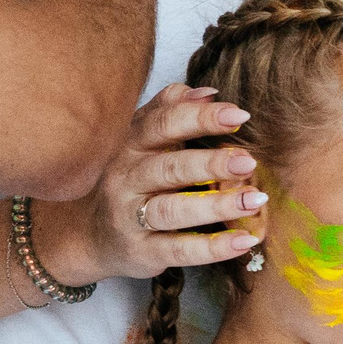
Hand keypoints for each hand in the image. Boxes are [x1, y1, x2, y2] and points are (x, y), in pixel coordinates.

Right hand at [38, 84, 266, 282]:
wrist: (89, 234)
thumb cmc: (130, 180)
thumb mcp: (140, 140)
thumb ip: (169, 111)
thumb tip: (208, 91)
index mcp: (131, 144)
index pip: (164, 124)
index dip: (201, 118)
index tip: (240, 116)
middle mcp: (127, 178)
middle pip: (169, 167)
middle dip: (210, 162)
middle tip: (249, 162)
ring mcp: (130, 217)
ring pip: (172, 209)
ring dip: (216, 205)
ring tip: (254, 200)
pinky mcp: (141, 252)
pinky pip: (178, 250)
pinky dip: (212, 248)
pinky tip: (243, 240)